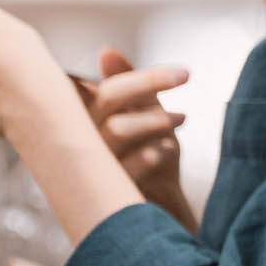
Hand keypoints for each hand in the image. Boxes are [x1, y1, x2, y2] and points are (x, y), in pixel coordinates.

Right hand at [77, 49, 195, 232]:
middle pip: (107, 98)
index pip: (105, 85)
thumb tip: (105, 50)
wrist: (157, 214)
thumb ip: (131, 86)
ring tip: (180, 119)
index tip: (183, 74)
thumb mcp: (145, 118)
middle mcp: (80, 139)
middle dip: (148, 86)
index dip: (143, 77)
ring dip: (154, 120)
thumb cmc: (149, 161)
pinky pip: (124, 167)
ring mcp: (89, 167)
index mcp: (85, 117)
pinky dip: (150, 154)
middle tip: (185, 82)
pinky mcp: (104, 194)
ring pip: (116, 129)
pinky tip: (166, 150)